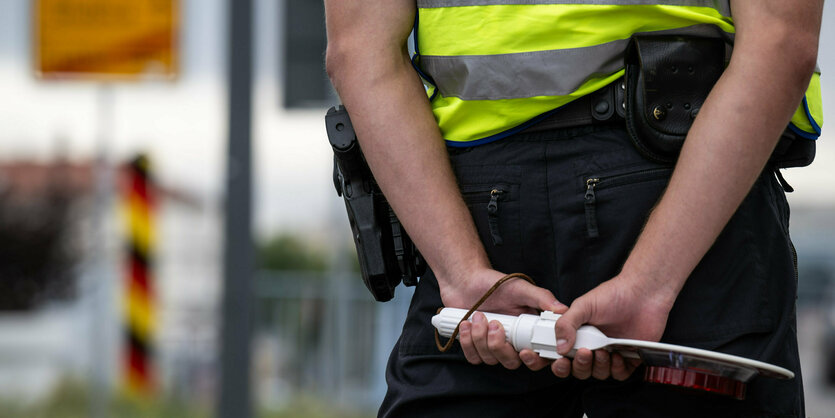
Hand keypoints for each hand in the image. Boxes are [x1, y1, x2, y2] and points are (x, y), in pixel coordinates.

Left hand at [440, 268, 566, 370]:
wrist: (466, 281)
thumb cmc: (495, 284)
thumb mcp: (520, 288)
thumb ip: (541, 298)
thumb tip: (563, 310)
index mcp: (528, 332)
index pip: (538, 356)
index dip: (534, 360)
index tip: (525, 351)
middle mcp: (512, 342)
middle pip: (512, 362)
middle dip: (500, 346)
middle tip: (494, 324)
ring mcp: (493, 346)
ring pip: (490, 360)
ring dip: (481, 339)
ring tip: (478, 316)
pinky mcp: (475, 347)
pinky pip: (474, 357)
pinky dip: (468, 342)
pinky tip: (466, 324)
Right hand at [551, 273, 675, 380]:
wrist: (643, 294)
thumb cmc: (614, 295)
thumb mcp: (583, 306)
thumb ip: (566, 324)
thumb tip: (559, 346)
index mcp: (578, 334)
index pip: (563, 355)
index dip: (559, 363)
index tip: (560, 361)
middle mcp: (593, 345)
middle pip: (579, 369)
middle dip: (579, 365)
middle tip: (585, 352)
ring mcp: (610, 352)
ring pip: (598, 373)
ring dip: (598, 366)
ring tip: (603, 351)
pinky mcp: (629, 358)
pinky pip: (619, 374)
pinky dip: (616, 369)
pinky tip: (618, 355)